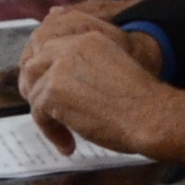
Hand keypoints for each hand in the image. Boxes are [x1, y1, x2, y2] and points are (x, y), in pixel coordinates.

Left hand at [14, 17, 184, 161]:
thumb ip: (90, 71)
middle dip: (35, 89)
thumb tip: (70, 90)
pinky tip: (68, 145)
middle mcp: (71, 47)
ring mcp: (59, 68)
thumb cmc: (143, 103)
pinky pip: (38, 114)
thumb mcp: (114, 72)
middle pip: (34, 65)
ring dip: (45, 115)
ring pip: (34, 91)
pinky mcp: (52, 91)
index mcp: (89, 39)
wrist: (151, 115)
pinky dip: (51, 132)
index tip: (53, 96)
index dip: (47, 73)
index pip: (52, 50)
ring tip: (62, 133)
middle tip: (46, 114)